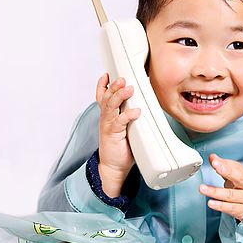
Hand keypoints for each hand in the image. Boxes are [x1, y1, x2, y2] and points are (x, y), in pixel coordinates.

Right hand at [96, 73, 140, 195]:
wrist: (113, 166)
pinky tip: (135, 111)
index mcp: (107, 116)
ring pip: (111, 107)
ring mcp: (108, 126)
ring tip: (128, 89)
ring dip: (119, 96)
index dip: (103, 85)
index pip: (102, 97)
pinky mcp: (112, 135)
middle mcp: (106, 119)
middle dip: (113, 87)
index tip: (107, 75)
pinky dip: (127, 115)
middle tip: (121, 79)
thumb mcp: (123, 128)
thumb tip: (140, 105)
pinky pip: (119, 122)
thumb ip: (127, 116)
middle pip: (106, 98)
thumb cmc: (119, 148)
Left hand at [199, 154, 242, 221]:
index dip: (227, 168)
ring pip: (231, 197)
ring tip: (203, 189)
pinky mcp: (242, 212)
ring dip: (216, 193)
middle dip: (223, 179)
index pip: (238, 173)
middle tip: (209, 177)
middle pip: (236, 185)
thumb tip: (213, 158)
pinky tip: (211, 203)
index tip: (216, 163)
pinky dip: (220, 206)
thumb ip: (224, 165)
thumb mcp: (237, 173)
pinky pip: (230, 209)